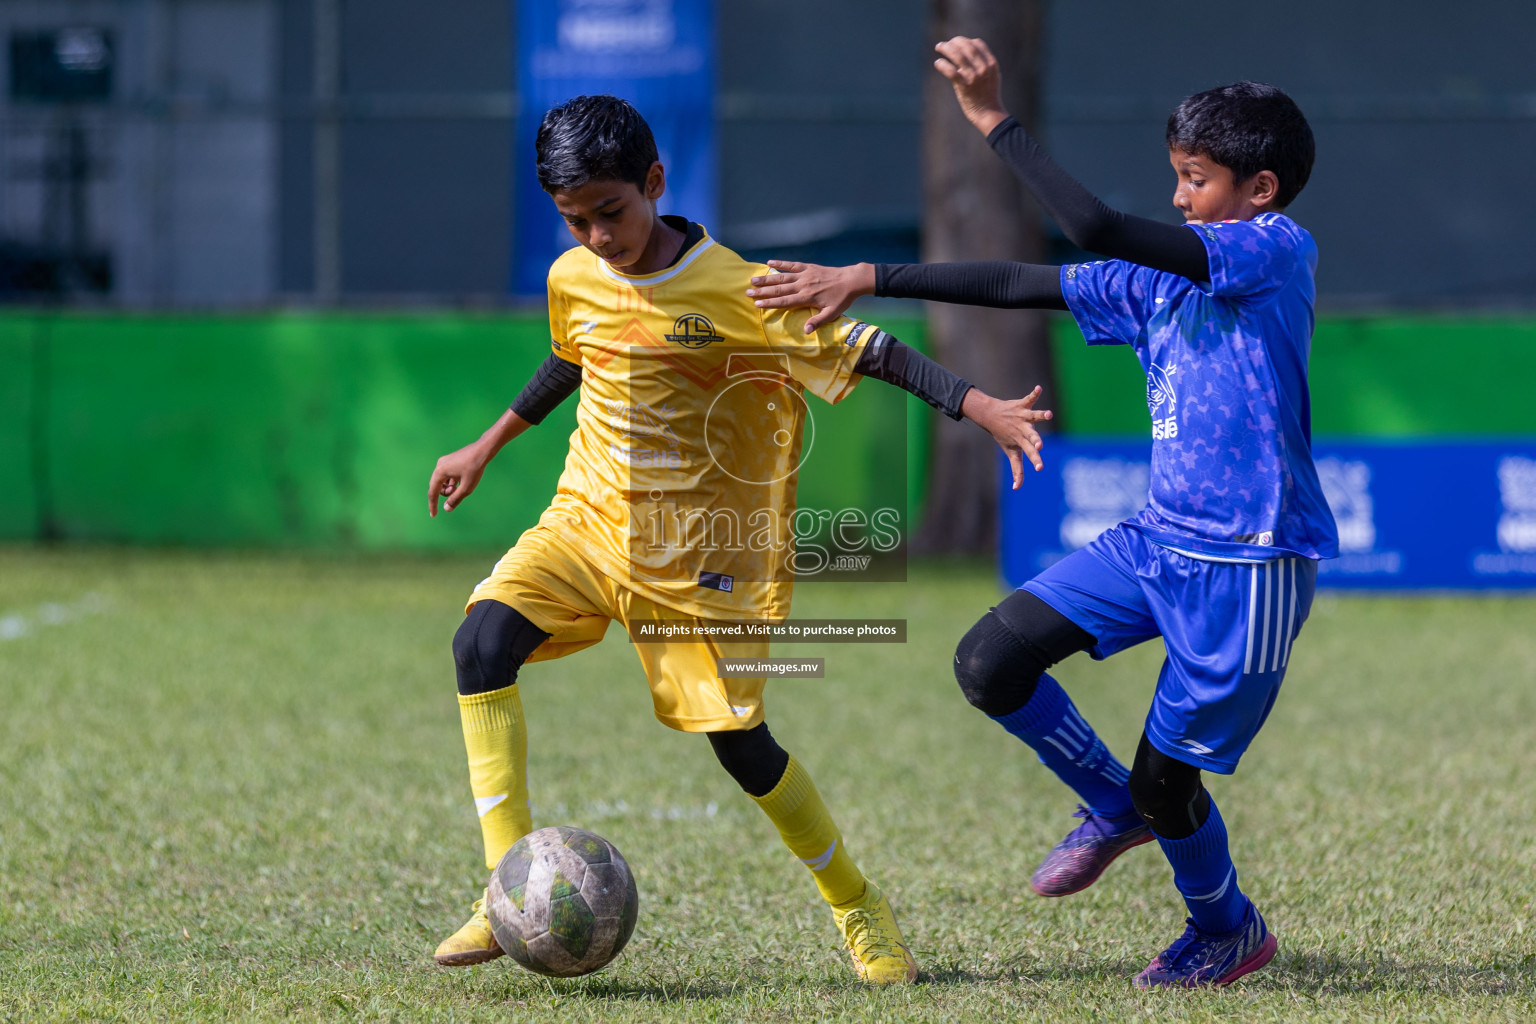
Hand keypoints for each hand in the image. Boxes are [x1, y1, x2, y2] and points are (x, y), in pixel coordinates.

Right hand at [428, 441, 491, 516]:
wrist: (483, 450)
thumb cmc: (475, 468)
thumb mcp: (466, 487)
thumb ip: (455, 499)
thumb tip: (446, 509)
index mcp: (440, 472)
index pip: (432, 492)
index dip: (433, 505)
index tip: (433, 515)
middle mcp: (439, 466)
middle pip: (436, 486)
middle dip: (445, 494)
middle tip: (457, 492)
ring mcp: (444, 462)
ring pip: (442, 481)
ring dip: (449, 488)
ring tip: (461, 487)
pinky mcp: (450, 460)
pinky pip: (447, 475)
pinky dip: (452, 482)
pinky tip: (461, 482)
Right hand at [747, 261, 874, 333]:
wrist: (851, 279)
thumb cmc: (842, 299)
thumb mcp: (832, 313)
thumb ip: (817, 321)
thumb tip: (805, 331)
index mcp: (806, 297)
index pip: (784, 301)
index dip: (769, 303)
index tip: (756, 304)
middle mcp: (803, 285)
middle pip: (779, 289)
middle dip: (762, 291)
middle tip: (747, 292)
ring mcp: (805, 275)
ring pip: (782, 277)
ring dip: (767, 278)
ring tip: (753, 279)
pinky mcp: (808, 267)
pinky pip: (792, 264)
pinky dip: (780, 263)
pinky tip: (769, 262)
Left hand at [933, 36, 1009, 136]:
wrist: (988, 113)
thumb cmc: (989, 95)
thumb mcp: (993, 76)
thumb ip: (985, 63)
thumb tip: (970, 51)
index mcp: (991, 64)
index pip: (978, 43)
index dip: (966, 40)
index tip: (957, 42)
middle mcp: (983, 68)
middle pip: (966, 46)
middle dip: (954, 41)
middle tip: (945, 44)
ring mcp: (973, 77)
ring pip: (957, 56)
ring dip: (946, 48)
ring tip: (938, 47)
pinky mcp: (964, 86)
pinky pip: (950, 71)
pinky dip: (942, 64)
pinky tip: (937, 63)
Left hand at [960, 385, 1053, 488]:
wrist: (989, 416)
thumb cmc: (1003, 436)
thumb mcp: (1011, 453)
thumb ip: (1017, 470)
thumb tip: (1016, 488)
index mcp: (1021, 441)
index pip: (1029, 453)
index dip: (1035, 460)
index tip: (1039, 468)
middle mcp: (1022, 429)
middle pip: (1031, 436)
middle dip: (1035, 440)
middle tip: (1040, 445)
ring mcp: (1022, 417)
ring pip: (1034, 416)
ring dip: (1041, 415)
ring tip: (1049, 414)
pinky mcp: (1022, 405)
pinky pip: (1029, 398)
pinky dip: (1034, 394)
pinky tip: (1038, 388)